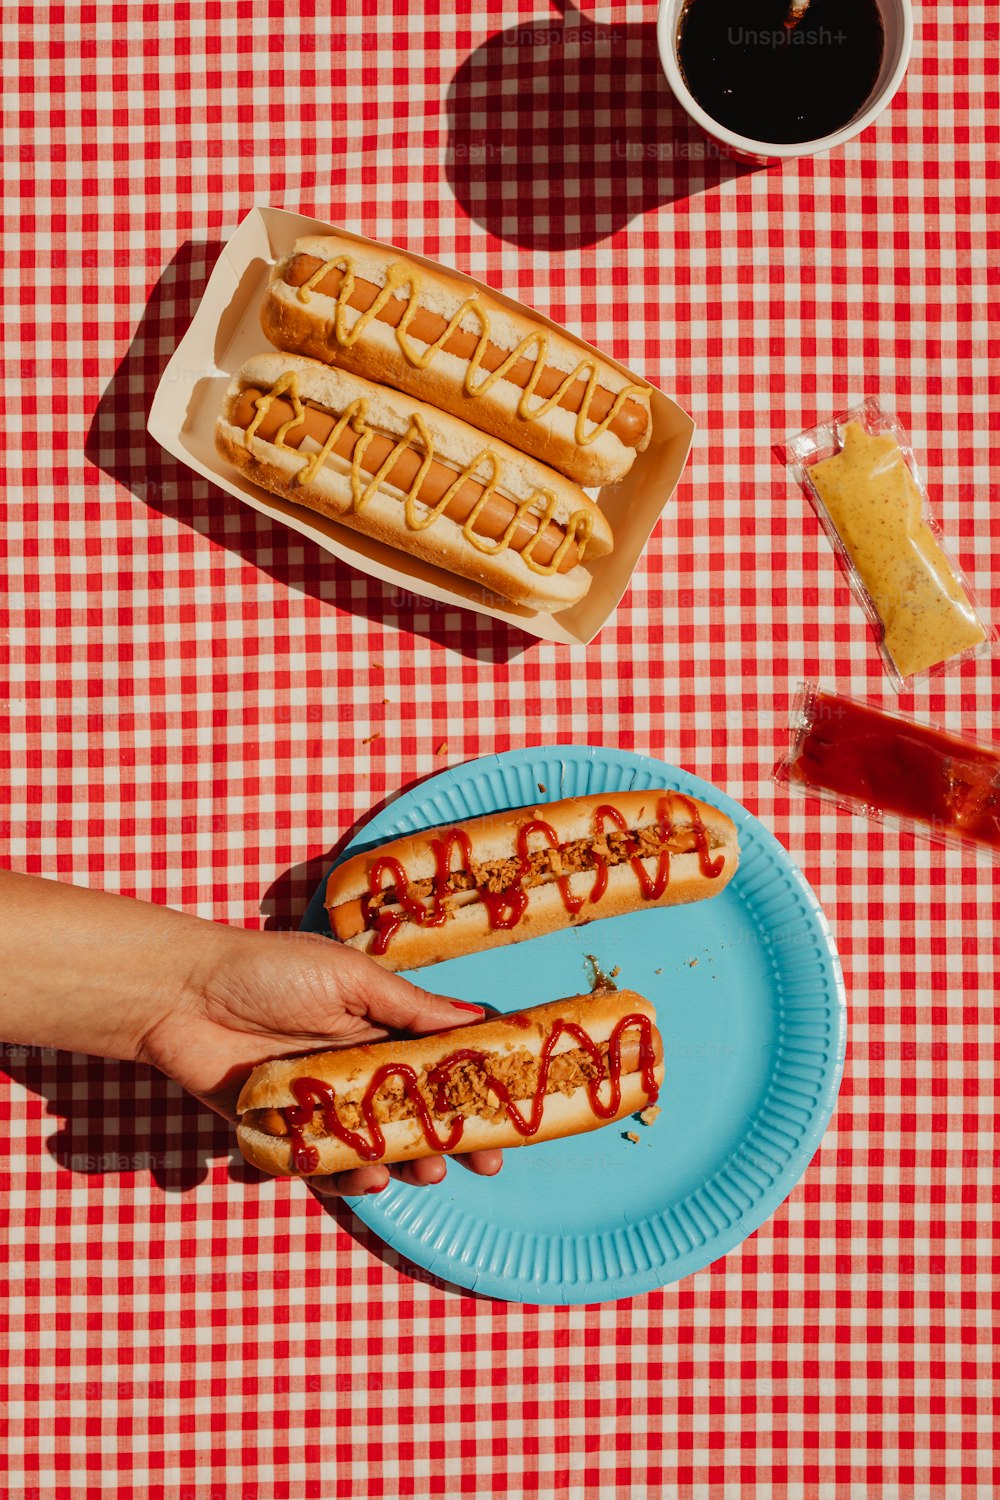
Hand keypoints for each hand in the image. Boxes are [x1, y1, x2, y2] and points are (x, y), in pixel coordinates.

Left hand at [135, 925, 503, 1197]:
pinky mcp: (281, 1132)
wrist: (183, 993)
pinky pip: (321, 1164)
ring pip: (373, 1147)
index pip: (438, 1063)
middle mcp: (354, 1067)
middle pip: (413, 1114)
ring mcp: (319, 1103)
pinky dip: (342, 1177)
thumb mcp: (351, 978)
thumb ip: (411, 1007)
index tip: (507, 1120)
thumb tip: (479, 1023)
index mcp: (377, 1025)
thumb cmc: (268, 970)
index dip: (472, 1092)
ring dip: (401, 1165)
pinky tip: (358, 1178)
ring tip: (418, 1172)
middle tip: (474, 1163)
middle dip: (448, 1141)